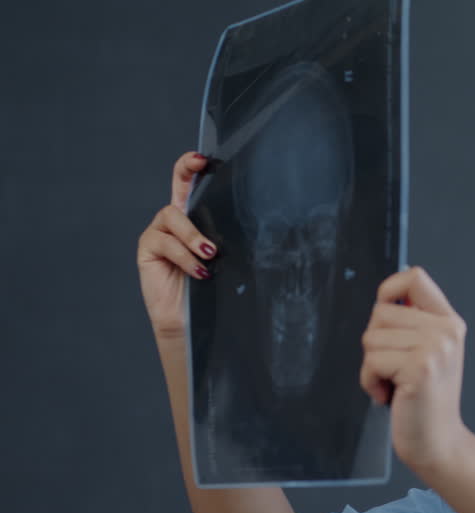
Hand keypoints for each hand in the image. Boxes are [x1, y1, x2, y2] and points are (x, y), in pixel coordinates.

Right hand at [137, 151, 217, 338]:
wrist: (193, 320)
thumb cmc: (212, 289)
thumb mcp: (224, 261)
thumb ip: (225, 241)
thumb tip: (254, 227)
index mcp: (195, 220)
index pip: (191, 186)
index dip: (192, 167)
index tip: (204, 158)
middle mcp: (175, 222)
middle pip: (177, 187)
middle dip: (186, 170)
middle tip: (200, 164)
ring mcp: (159, 233)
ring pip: (173, 217)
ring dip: (193, 235)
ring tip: (209, 255)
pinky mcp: (148, 249)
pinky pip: (164, 242)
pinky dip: (184, 256)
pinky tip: (200, 271)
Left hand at [360, 266, 470, 477]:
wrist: (438, 443)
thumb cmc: (424, 400)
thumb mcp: (428, 352)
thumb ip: (413, 324)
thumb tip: (387, 296)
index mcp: (449, 322)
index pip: (414, 277)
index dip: (389, 290)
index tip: (387, 321)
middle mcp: (447, 331)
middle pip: (381, 312)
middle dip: (376, 342)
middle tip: (396, 369)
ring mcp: (436, 348)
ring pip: (372, 337)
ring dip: (372, 366)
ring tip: (394, 384)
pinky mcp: (420, 368)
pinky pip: (371, 361)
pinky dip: (371, 382)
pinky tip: (390, 396)